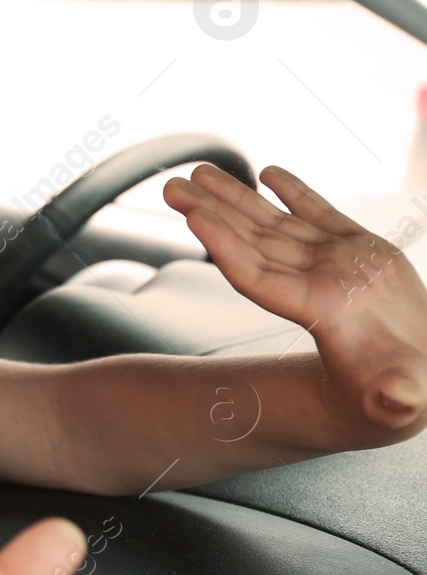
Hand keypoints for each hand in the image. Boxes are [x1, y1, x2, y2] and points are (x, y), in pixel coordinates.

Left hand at [163, 163, 426, 438]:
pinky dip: (296, 193)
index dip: (225, 248)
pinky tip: (267, 173)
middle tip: (171, 187)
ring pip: (276, 223)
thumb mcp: (399, 398)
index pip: (257, 277)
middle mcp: (317, 284)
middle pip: (252, 243)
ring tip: (201, 172)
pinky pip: (320, 215)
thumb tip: (400, 401)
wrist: (416, 380)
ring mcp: (337, 263)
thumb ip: (396, 399)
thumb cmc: (404, 394)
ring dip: (239, 198)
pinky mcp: (364, 251)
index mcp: (319, 312)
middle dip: (212, 212)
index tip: (194, 218)